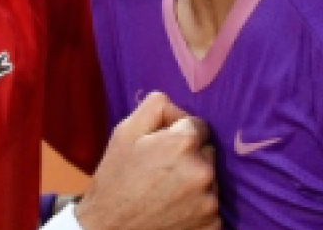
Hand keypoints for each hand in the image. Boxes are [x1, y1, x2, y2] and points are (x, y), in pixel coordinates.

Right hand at [75, 92, 219, 229]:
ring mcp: (210, 202)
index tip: (162, 148)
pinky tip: (176, 210)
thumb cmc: (115, 178)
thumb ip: (155, 106)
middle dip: (191, 157)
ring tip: (167, 192)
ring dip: (196, 183)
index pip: (199, 126)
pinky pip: (212, 207)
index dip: (179, 134)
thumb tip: (177, 105)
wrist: (109, 229)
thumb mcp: (125, 132)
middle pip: (208, 152)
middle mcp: (203, 171)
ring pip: (211, 180)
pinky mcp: (213, 226)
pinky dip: (198, 208)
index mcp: (184, 143)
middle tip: (163, 171)